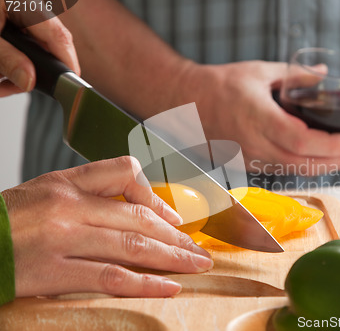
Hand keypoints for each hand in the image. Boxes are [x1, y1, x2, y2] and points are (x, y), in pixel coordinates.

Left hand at [0, 1, 79, 96]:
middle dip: (30, 70)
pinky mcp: (6, 18)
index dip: (68, 64)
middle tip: (10, 88)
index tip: (71, 87)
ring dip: (14, 67)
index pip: (59, 38)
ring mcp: (16, 12)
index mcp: (25, 3)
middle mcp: (26, 5)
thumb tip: (30, 81)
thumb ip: (7, 60)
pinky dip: (6, 58)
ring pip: (29, 47)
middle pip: (45, 45)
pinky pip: (15, 42)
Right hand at [1, 156, 212, 297]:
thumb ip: (88, 194)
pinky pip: (111, 277)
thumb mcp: (45, 192)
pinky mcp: (54, 273)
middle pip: (139, 218)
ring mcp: (64, 239)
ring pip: (133, 245)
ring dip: (172, 258)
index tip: (173, 218)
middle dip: (176, 237)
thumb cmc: (6, 221)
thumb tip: (136, 208)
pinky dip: (145, 283)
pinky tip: (168, 288)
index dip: (156, 196)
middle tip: (198, 249)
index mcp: (67, 182)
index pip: (124, 172)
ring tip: (196, 266)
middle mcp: (69, 206)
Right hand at [177, 60, 339, 175]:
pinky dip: (301, 166)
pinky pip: (279, 170)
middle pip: (301, 163)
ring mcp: (248, 157)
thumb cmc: (219, 86)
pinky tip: (315, 159)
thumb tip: (323, 75)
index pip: (300, 141)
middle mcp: (252, 142)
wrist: (187, 104)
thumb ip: (296, 75)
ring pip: (291, 171)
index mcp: (257, 116)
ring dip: (321, 166)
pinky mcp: (245, 164)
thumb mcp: (260, 72)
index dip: (330, 146)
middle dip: (334, 160)